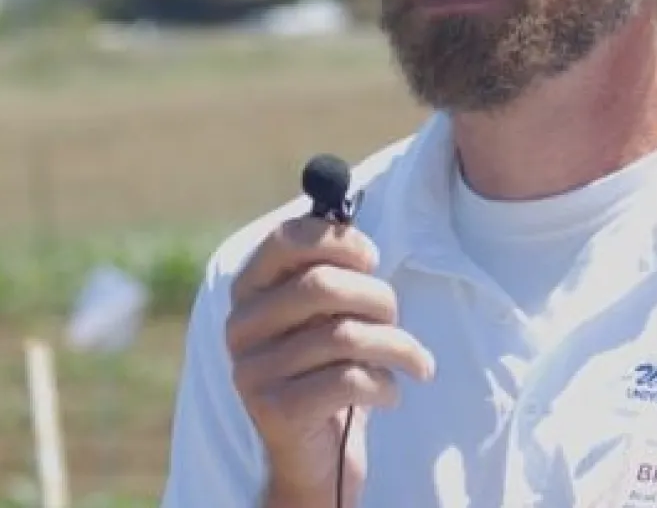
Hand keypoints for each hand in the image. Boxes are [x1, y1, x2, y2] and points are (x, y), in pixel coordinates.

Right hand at [225, 216, 436, 503]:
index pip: (286, 239)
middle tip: (397, 317)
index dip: (339, 241)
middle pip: (322, 285)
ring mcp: (252, 370)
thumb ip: (332, 265)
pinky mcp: (274, 410)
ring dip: (396, 346)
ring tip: (415, 361)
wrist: (318, 453)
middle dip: (378, 297)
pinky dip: (385, 386)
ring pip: (344, 336)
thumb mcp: (331, 313)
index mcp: (251, 290)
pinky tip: (390, 394)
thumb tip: (342, 203)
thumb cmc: (332, 367)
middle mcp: (241, 326)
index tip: (372, 259)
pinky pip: (348, 381)